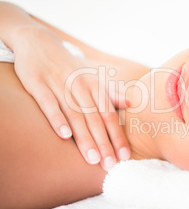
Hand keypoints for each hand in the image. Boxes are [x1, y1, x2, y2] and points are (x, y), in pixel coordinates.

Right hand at [13, 27, 129, 169]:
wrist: (40, 43)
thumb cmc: (70, 67)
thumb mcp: (92, 78)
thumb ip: (109, 93)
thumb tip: (129, 103)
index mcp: (94, 87)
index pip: (110, 116)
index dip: (118, 136)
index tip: (125, 156)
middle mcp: (80, 87)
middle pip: (95, 119)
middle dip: (104, 143)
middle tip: (110, 165)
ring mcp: (60, 85)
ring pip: (75, 115)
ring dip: (84, 138)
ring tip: (92, 159)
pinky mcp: (39, 84)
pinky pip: (49, 104)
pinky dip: (57, 118)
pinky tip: (64, 135)